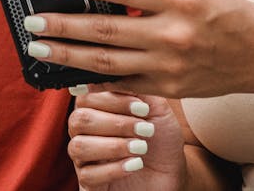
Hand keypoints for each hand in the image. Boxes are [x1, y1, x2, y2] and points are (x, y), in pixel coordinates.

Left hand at [25, 0, 253, 97]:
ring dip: (68, 56)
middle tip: (33, 23)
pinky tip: (69, 74)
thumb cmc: (222, 11)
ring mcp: (168, 65)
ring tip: (40, 49)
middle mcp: (172, 33)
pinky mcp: (167, 87)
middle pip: (106, 31)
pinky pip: (122, 84)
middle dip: (64, 27)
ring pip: (107, 62)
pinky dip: (93, 80)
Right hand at [69, 90, 184, 190]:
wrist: (174, 171)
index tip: (142, 108)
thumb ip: (136, 88)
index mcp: (97, 108)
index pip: (86, 96)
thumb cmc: (161, 137)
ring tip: (141, 147)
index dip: (112, 100)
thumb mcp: (156, 108)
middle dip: (115, 123)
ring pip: (79, 146)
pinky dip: (113, 169)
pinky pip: (87, 175)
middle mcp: (86, 131)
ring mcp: (85, 158)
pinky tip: (135, 165)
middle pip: (79, 120)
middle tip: (144, 129)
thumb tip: (113, 73)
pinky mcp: (90, 183)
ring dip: (114, 146)